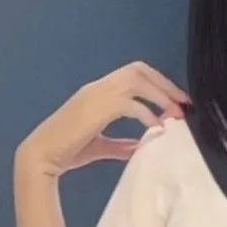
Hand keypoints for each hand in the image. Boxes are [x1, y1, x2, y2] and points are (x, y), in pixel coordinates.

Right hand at [16, 61, 188, 178]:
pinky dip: (147, 114)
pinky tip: (156, 127)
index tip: (176, 101)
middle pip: (138, 70)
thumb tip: (141, 147)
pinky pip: (129, 104)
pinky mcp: (96, 109)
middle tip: (184, 103)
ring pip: (136, 81)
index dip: (158, 83)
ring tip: (175, 113)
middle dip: (164, 84)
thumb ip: (121, 145)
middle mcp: (98, 88)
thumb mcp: (100, 146)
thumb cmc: (67, 152)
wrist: (42, 157)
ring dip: (159, 95)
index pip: (133, 74)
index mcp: (98, 92)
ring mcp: (96, 96)